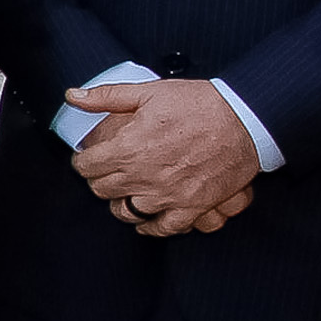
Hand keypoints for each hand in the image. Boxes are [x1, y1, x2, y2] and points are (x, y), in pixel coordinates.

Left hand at [68, 79, 261, 233]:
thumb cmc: (199, 104)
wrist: (246, 119)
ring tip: (124, 192)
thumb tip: (73, 97)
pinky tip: (146, 220)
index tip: (87, 157)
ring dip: (120, 203)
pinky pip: (163, 228)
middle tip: (106, 172)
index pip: (86, 166)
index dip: (83, 160)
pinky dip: (151, 226)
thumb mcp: (148, 92)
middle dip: (99, 179)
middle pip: (102, 190)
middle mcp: (143, 176)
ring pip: (125, 212)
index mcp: (128, 148)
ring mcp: (167, 195)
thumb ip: (106, 97)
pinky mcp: (192, 207)